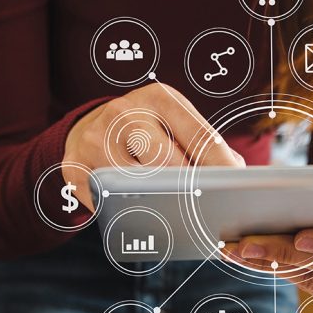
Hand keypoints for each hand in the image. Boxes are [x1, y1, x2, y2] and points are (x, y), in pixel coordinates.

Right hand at [62, 83, 244, 209]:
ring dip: (161, 204)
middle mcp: (125, 113)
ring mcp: (96, 139)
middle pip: (168, 164)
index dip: (221, 168)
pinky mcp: (75, 166)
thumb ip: (205, 146)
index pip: (200, 137)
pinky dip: (129, 211)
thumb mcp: (177, 125)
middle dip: (191, 189)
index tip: (234, 190)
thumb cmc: (150, 132)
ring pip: (138, 186)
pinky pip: (110, 200)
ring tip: (176, 213)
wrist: (91, 128)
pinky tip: (142, 214)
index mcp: (160, 99)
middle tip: (205, 208)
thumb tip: (236, 177)